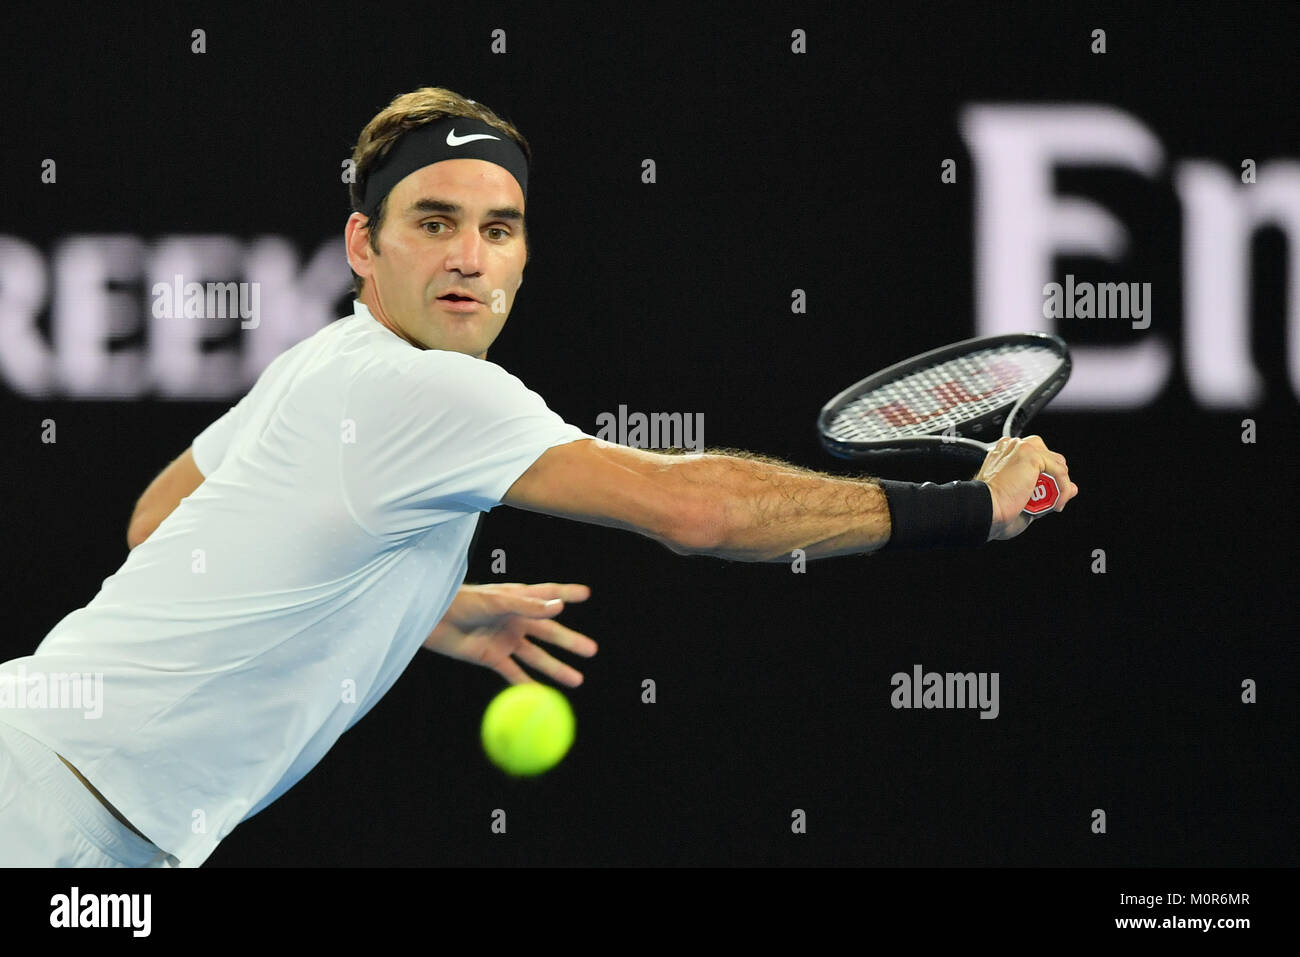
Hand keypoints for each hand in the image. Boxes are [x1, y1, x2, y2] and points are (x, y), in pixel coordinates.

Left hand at [422, 582, 595, 685]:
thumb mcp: (496, 602)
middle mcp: (515, 619)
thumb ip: (527, 606)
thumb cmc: (462, 601)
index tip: (587, 594)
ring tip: (577, 680)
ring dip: (556, 668)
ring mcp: (504, 639)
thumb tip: (559, 608)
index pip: (548, 594)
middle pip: (549, 633)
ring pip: (536, 657)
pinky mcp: (491, 657)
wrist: (431, 619)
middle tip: (592, 651)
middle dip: (570, 642)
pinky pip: (513, 672)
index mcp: (517, 599)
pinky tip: (544, 694)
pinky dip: (527, 684)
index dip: (566, 593)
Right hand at [974, 435, 1077, 540]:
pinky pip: (1060, 472)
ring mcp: (1022, 448)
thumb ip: (1050, 493)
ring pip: (1057, 465)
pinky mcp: (1031, 456)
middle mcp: (1012, 447)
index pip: (1037, 459)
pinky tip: (1056, 503)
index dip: (1046, 478)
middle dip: (1054, 481)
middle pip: (1050, 458)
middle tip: (1050, 502)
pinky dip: (1063, 490)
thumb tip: (1073, 488)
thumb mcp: (1027, 501)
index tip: (1044, 498)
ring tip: (1051, 505)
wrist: (984, 511)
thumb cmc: (995, 510)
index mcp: (1004, 454)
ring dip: (1059, 487)